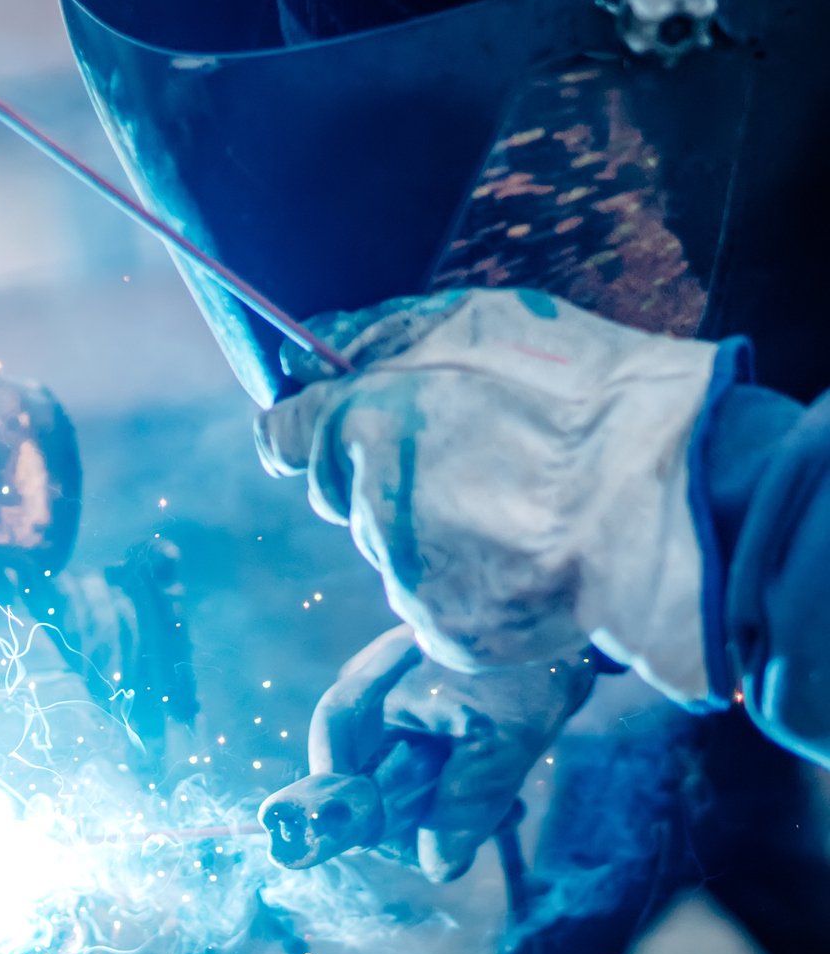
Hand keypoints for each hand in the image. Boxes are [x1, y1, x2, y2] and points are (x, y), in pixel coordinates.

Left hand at [256, 288, 722, 703]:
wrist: (668, 505)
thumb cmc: (586, 399)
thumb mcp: (482, 324)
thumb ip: (377, 337)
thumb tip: (305, 356)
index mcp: (361, 424)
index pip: (285, 438)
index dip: (308, 432)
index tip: (334, 429)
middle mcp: (364, 503)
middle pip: (345, 494)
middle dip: (388, 478)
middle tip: (476, 463)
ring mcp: (403, 573)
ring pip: (396, 550)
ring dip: (437, 533)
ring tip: (522, 510)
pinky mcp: (445, 628)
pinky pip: (441, 604)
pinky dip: (474, 586)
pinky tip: (531, 560)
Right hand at [311, 625, 596, 881]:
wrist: (566, 617)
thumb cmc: (523, 670)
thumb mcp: (499, 747)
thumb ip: (463, 808)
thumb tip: (437, 866)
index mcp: (369, 697)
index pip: (335, 766)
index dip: (352, 812)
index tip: (389, 845)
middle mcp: (371, 701)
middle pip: (366, 781)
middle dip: (414, 817)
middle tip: (462, 839)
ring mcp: (397, 705)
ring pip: (400, 780)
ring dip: (446, 807)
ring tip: (504, 811)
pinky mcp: (427, 713)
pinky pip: (427, 767)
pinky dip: (460, 788)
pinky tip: (506, 800)